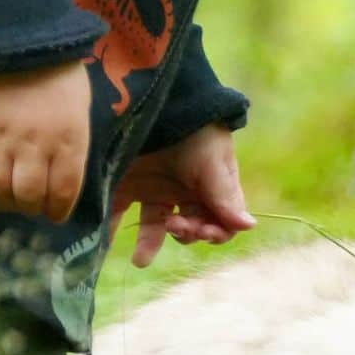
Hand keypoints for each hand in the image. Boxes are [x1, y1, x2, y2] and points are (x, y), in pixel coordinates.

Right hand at [0, 62, 90, 222]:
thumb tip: (62, 178)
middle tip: (31, 204)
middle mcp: (38, 145)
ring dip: (6, 197)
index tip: (55, 214)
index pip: (64, 193)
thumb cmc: (60, 76)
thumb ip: (72, 147)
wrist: (25, 38)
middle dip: (31, 207)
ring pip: (1, 186)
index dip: (58, 211)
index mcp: (70, 142)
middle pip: (30, 196)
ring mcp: (4, 136)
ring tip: (10, 194)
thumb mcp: (80, 113)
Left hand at [110, 124, 255, 267]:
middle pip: (190, 228)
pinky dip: (111, 231)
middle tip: (175, 226)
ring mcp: (155, 189)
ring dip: (151, 245)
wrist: (155, 94)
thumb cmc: (194, 127)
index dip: (215, 233)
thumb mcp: (212, 161)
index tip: (204, 230)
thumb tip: (250, 226)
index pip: (221, 224)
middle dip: (186, 233)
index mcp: (213, 189)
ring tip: (141, 260)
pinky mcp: (126, 183)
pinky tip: (104, 247)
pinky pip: (119, 212)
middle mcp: (185, 193)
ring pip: (156, 227)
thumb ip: (226, 196)